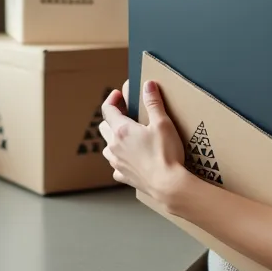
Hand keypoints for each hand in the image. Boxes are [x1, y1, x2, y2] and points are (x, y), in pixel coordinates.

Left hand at [99, 80, 188, 204]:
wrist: (167, 185)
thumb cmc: (166, 154)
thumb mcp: (162, 123)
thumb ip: (153, 103)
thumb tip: (148, 85)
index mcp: (122, 130)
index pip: (108, 109)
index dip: (112, 99)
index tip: (118, 94)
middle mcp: (114, 146)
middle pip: (103, 127)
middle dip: (112, 118)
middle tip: (124, 113)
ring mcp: (117, 163)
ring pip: (107, 147)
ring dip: (113, 139)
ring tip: (127, 136)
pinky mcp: (123, 176)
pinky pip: (116, 166)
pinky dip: (120, 159)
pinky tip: (131, 159)